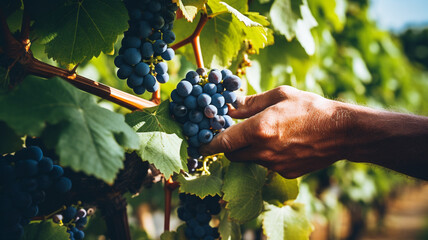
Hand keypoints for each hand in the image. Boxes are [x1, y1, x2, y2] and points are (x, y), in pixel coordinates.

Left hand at [200, 86, 349, 177]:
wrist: (341, 132)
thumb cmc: (311, 108)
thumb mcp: (280, 95)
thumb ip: (250, 103)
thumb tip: (230, 106)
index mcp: (259, 129)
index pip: (222, 142)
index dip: (208, 144)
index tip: (200, 145)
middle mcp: (264, 150)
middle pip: (231, 154)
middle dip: (228, 145)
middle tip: (235, 132)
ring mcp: (275, 165)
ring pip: (249, 160)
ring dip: (248, 149)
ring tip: (266, 134)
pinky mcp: (285, 173)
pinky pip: (266, 165)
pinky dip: (266, 156)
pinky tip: (282, 143)